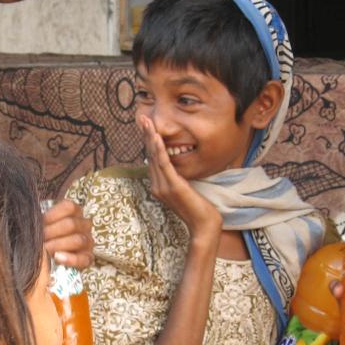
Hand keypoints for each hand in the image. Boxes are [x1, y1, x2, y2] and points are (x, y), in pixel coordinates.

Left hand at [43, 199, 93, 268]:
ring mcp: (88, 241)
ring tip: (45, 249)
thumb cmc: (43, 237)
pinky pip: (84, 258)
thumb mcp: (40, 225)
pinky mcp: (88, 258)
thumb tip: (33, 215)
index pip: (69, 207)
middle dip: (52, 232)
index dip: (52, 214)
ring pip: (78, 240)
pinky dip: (70, 258)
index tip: (39, 222)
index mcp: (74, 213)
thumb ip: (39, 219)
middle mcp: (84, 225)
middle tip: (39, 239)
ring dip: (59, 245)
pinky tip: (57, 257)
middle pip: (72, 224)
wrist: (47, 259)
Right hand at [138, 115, 221, 242]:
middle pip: (149, 156)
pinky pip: (163, 164)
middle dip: (146, 136)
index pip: (152, 160)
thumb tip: (175, 167)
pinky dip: (159, 150)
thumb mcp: (185, 190)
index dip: (148, 143)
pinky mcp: (172, 186)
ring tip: (146, 122)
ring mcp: (163, 187)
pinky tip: (156, 137)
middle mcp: (157, 186)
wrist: (203, 225)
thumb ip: (178, 179)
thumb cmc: (198, 209)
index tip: (147, 127)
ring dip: (150, 138)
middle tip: (142, 118)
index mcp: (158, 186)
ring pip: (154, 157)